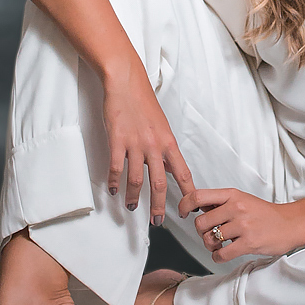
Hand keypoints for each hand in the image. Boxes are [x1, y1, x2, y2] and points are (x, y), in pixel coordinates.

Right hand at [102, 59, 195, 224]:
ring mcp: (135, 143)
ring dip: (133, 197)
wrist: (126, 82)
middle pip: (159, 183)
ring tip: (131, 208)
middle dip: (159, 206)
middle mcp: (154, 145)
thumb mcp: (162, 126)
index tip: (191, 209)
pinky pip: (116, 167)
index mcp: (168, 142)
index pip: (182, 172)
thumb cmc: (143, 103)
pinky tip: (113, 190)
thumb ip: (165, 149)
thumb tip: (171, 169)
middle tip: (157, 221)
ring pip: (136, 179)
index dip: (188, 193)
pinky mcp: (117, 139)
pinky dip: (115, 182)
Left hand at [179, 188, 304, 262]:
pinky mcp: (249, 243)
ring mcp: (243, 225)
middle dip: (201, 232)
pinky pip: (221, 254)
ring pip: (209, 239)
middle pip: (201, 222)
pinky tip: (224, 254)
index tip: (183, 213)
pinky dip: (218, 257)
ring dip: (210, 246)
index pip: (198, 195)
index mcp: (232, 194)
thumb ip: (220, 203)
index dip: (184, 205)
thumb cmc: (264, 213)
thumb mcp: (242, 199)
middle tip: (209, 235)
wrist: (290, 224)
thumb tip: (195, 207)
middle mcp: (236, 207)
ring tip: (219, 245)